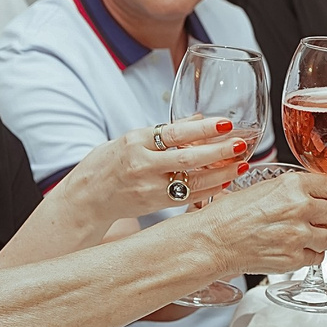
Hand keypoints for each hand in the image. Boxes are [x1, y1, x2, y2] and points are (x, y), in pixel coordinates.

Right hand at [56, 117, 250, 223]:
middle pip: (187, 159)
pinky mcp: (155, 206)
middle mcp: (142, 165)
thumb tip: (197, 119)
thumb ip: (162, 131)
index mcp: (135, 142)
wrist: (86, 199)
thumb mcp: (129, 138)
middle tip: (240, 145)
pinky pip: (188, 199)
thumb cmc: (106, 165)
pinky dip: (209, 190)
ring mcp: (149, 188)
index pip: (174, 133)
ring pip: (192, 182)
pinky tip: (225, 182)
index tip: (224, 123)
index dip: (202, 128)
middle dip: (218, 152)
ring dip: (220, 174)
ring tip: (240, 164)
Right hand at [195, 168, 326, 273]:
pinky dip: (311, 255)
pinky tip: (296, 250)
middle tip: (316, 221)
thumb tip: (311, 193)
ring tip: (307, 237)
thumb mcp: (262, 188)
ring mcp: (299, 236)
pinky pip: (318, 258)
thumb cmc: (228, 215)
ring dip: (323, 238)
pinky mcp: (294, 259)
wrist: (212, 241)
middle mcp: (300, 208)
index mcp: (292, 185)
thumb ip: (291, 190)